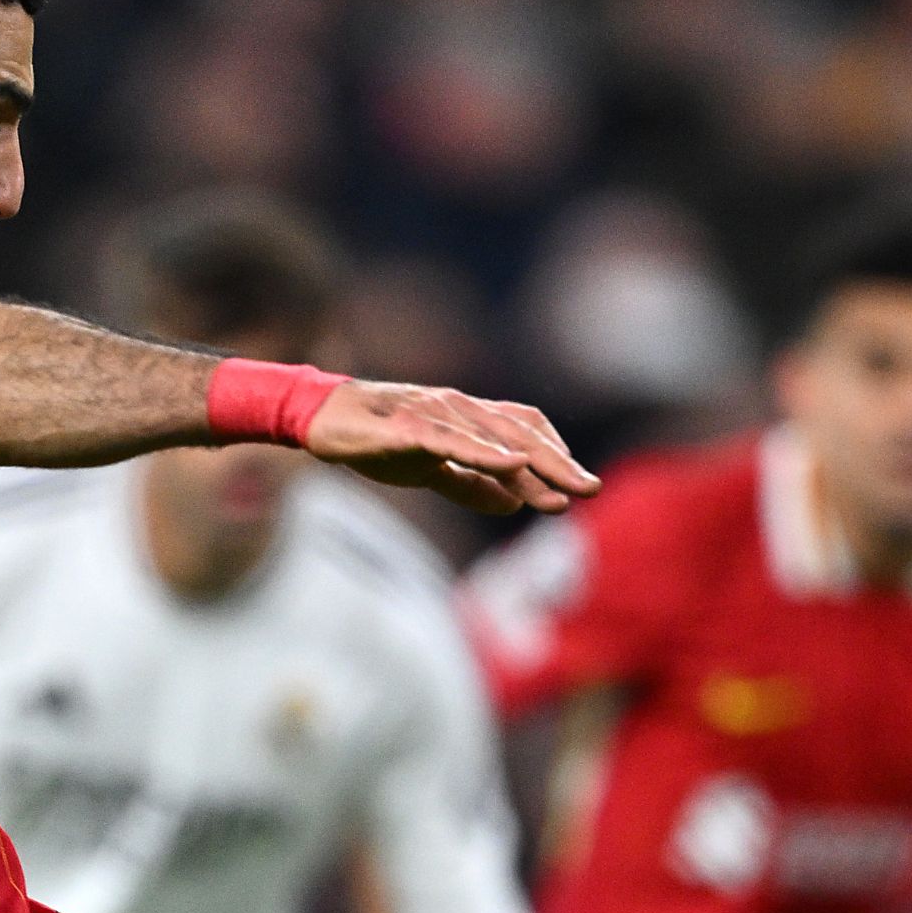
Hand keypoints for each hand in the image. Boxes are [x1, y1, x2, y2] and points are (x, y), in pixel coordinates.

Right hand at [305, 381, 598, 516]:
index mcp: (467, 419)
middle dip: (558, 463)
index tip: (582, 487)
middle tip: (590, 489)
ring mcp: (435, 414)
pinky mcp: (407, 426)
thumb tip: (513, 504)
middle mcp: (459, 409)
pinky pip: (451, 439)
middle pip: (520, 432)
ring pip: (492, 437)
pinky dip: (482, 451)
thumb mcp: (432, 470)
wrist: (321, 420)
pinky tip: (509, 465)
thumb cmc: (376, 440)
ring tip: (559, 489)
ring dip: (530, 463)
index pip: (524, 431)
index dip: (556, 456)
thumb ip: (472, 485)